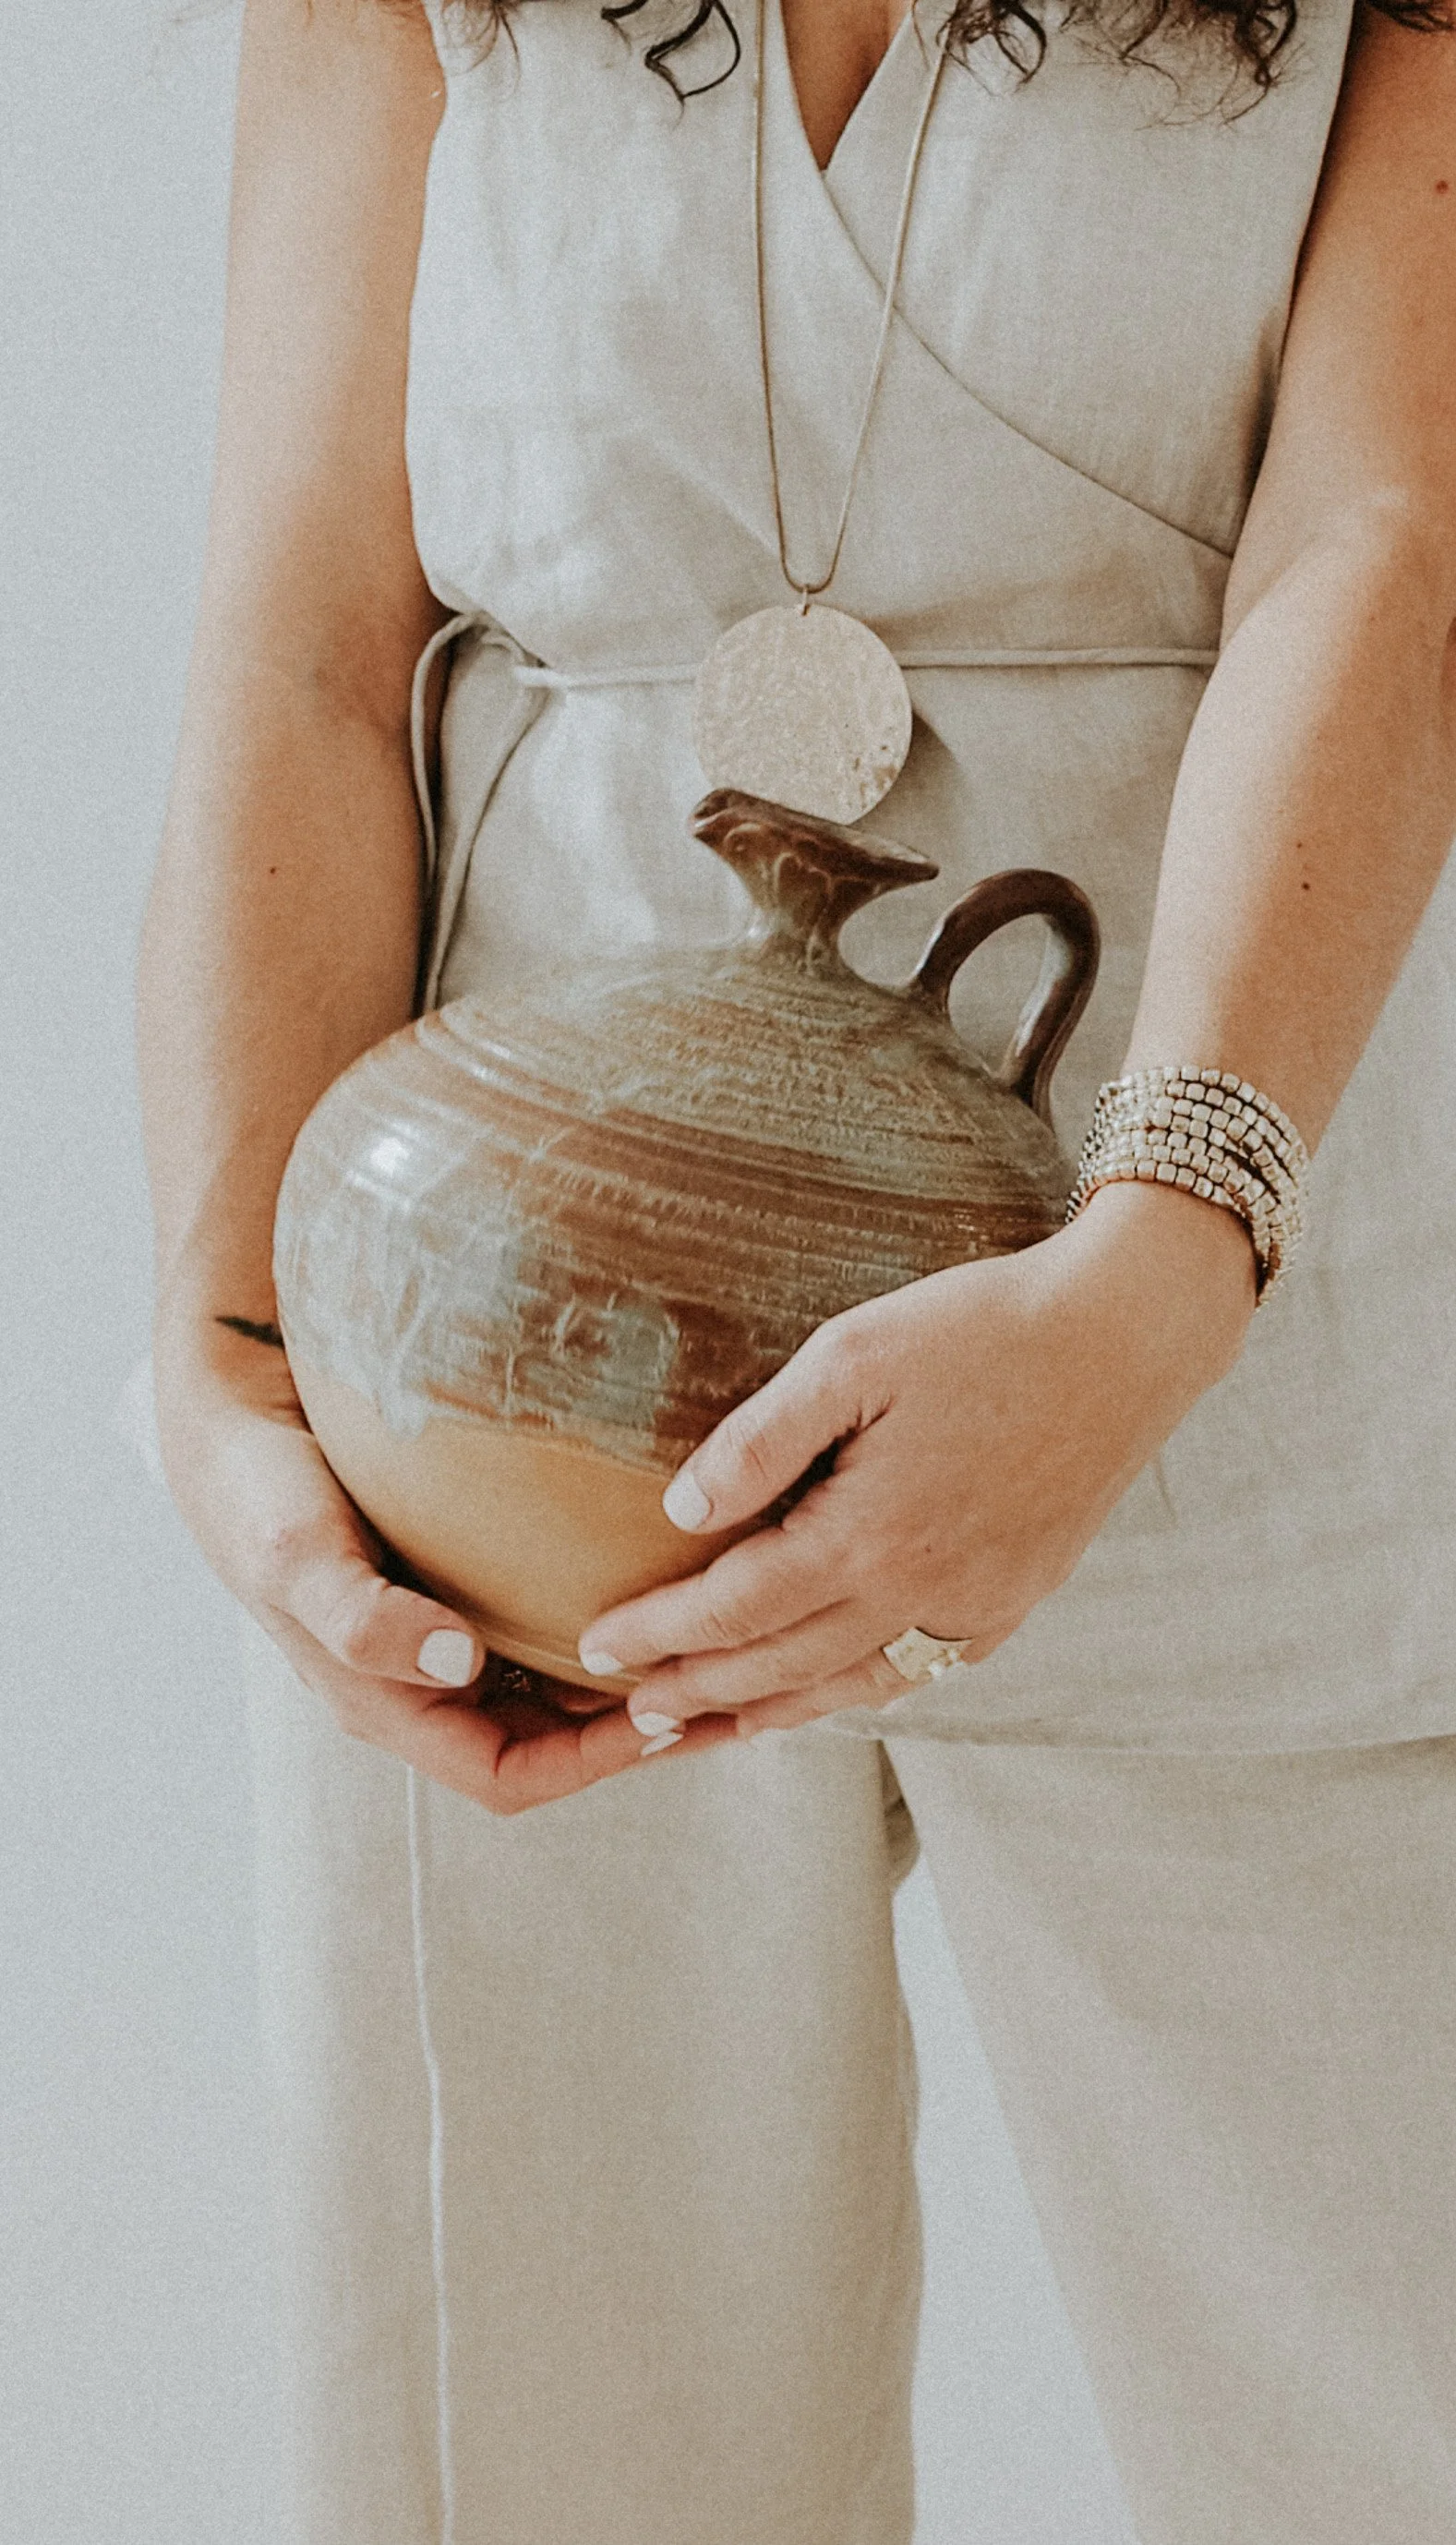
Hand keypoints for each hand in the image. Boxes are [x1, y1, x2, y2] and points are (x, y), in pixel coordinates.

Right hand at [153, 1317, 734, 1812]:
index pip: (508, 1777)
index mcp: (386, 1703)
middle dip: (635, 1733)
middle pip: (548, 1746)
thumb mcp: (297, 1556)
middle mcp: (423, 1686)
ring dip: (630, 1685)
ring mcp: (443, 1639)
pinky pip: (544, 1629)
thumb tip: (458, 1661)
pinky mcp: (460, 1585)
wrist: (234, 1418)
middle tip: (728, 1688)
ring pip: (554, 1693)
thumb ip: (364, 1618)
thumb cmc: (258, 1492)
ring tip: (716, 1648)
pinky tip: (658, 1587)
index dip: (592, 1764)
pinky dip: (604, 1624)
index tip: (667, 1715)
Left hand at [577, 1182, 1255, 1736]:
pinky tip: (825, 1691)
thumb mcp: (855, 1354)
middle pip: (783, 1666)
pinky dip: (855, 1693)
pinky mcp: (1016, 1599)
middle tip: (630, 1709)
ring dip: (769, 1711)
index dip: (660, 1633)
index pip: (736, 1607)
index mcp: (871, 1533)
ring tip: (707, 1724)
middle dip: (697, 1690)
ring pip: (852, 1687)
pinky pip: (918, 1673)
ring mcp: (977, 1606)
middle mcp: (923, 1592)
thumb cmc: (983, 1328)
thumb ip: (762, 1438)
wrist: (1126, 1338)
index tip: (598, 1647)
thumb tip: (681, 1508)